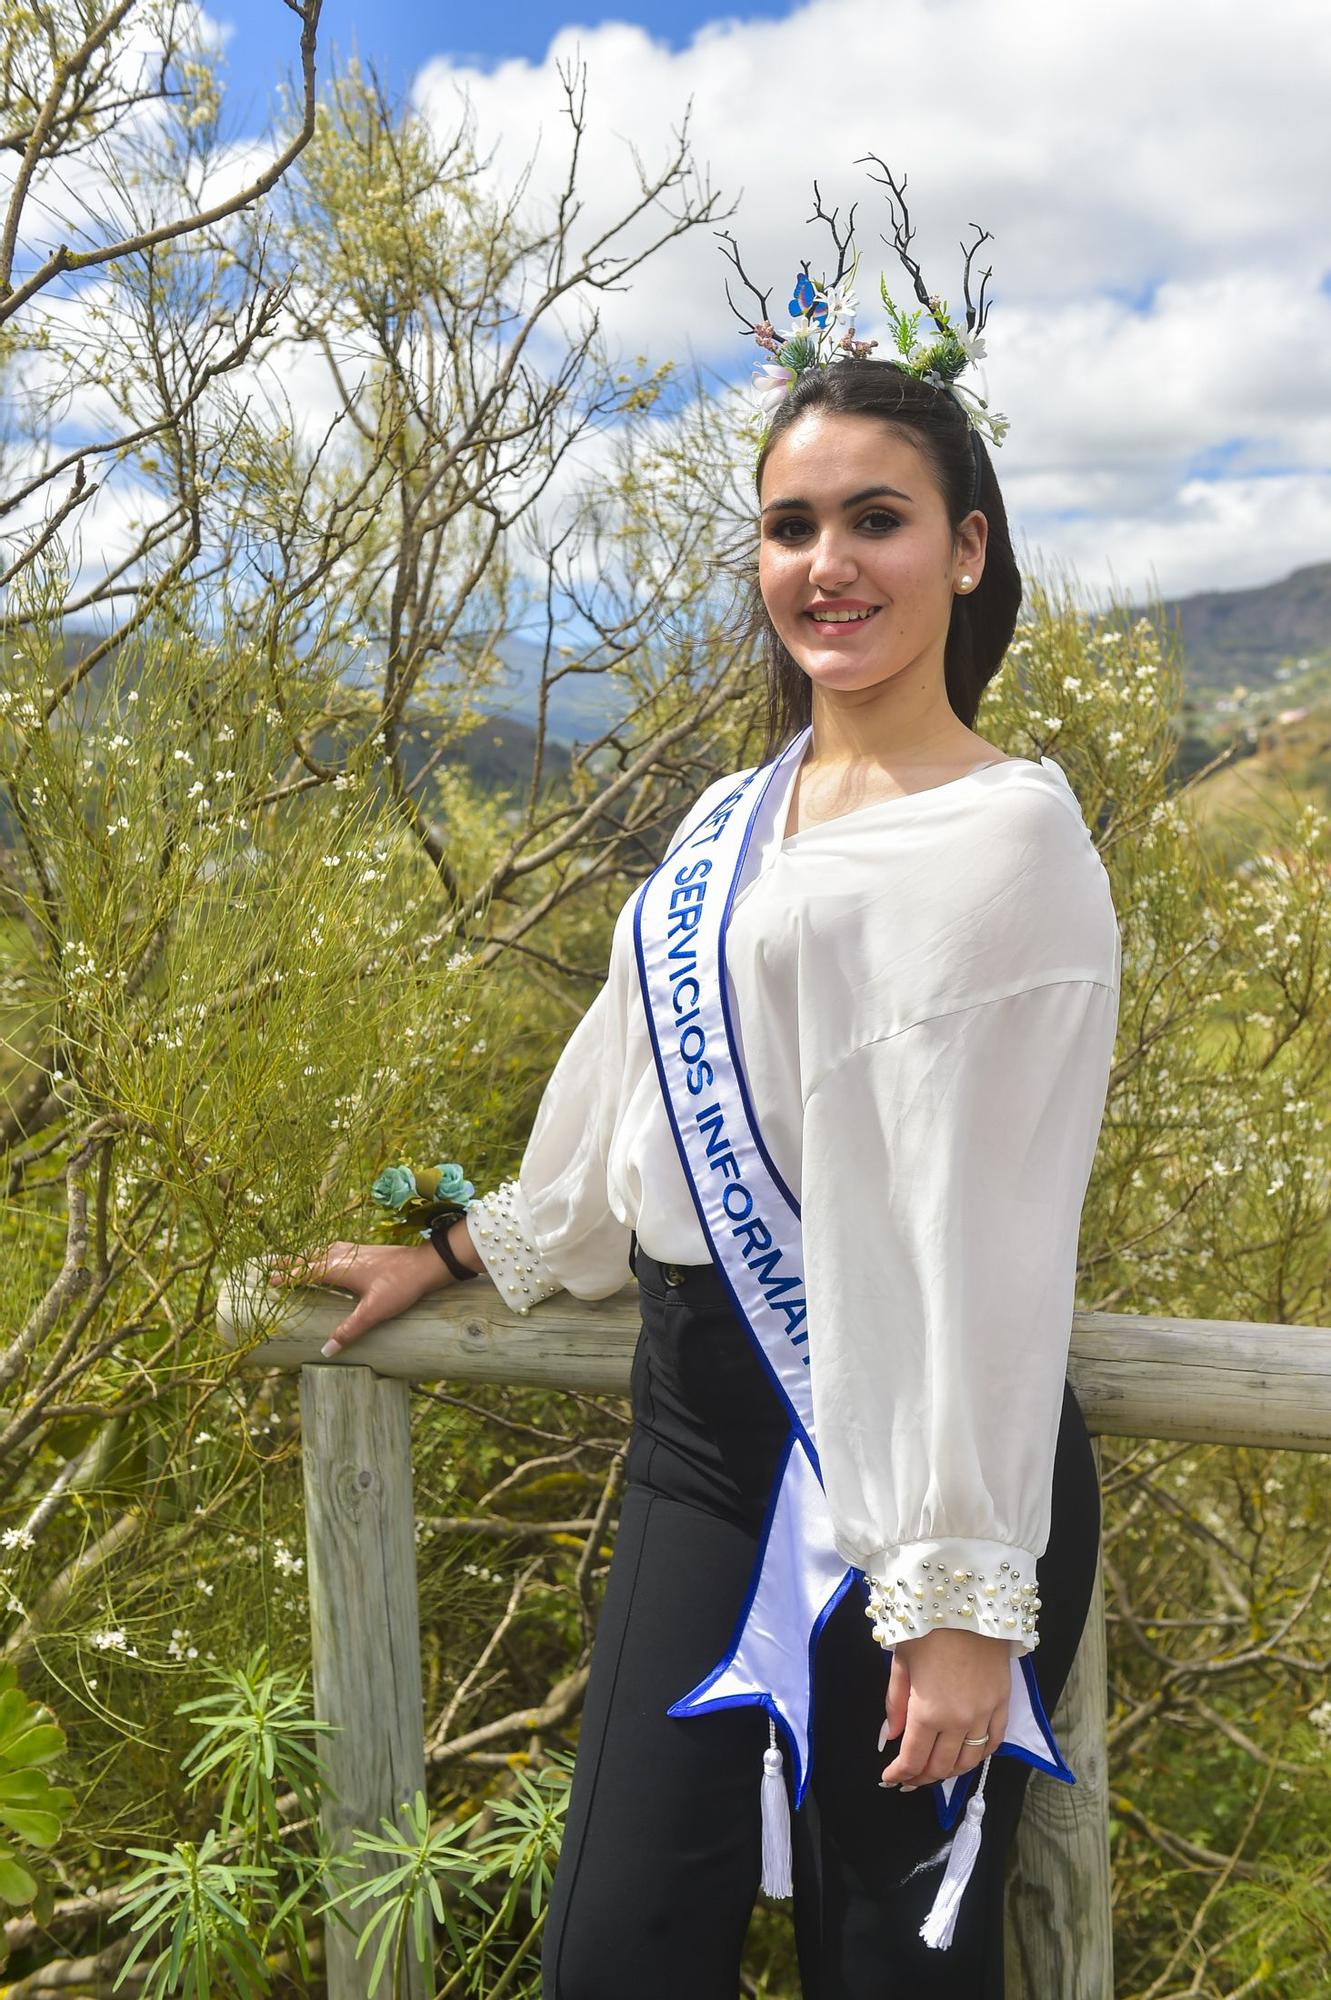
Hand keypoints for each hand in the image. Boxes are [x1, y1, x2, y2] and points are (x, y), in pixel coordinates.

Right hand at [267, 1238, 459, 1355]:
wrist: (426, 1265)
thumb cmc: (400, 1286)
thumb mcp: (373, 1312)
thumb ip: (349, 1330)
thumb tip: (326, 1351)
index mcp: (339, 1268)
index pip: (304, 1272)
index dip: (286, 1277)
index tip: (268, 1282)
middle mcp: (342, 1255)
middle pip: (308, 1258)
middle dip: (289, 1262)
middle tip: (269, 1264)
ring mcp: (354, 1250)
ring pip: (320, 1252)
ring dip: (304, 1257)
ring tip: (292, 1261)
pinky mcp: (364, 1250)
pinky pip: (332, 1250)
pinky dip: (320, 1254)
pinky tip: (327, 1258)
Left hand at [877, 1626, 1011, 1789]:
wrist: (970, 1604)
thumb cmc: (928, 1628)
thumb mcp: (901, 1662)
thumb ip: (895, 1703)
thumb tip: (889, 1738)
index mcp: (928, 1712)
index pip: (913, 1759)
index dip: (899, 1774)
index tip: (889, 1778)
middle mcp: (958, 1722)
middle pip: (940, 1766)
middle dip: (920, 1777)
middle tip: (908, 1778)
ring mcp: (984, 1715)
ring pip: (968, 1761)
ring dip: (948, 1772)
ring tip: (934, 1770)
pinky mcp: (1003, 1704)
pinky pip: (993, 1742)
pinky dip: (978, 1755)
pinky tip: (966, 1755)